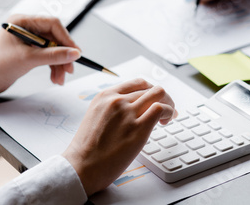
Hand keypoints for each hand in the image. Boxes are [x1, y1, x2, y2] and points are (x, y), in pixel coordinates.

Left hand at [0, 15, 80, 96]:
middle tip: (70, 67)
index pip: (52, 24)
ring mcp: (29, 39)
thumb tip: (74, 53)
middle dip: (63, 55)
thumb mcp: (29, 59)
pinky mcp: (31, 50)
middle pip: (55, 38)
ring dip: (59, 64)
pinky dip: (53, 66)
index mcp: (22, 22)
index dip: (66, 38)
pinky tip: (55, 76)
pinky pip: (49, 55)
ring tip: (60, 77)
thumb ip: (54, 56)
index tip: (75, 52)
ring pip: (53, 49)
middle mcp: (27, 28)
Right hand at [62, 78, 176, 195]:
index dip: (151, 90)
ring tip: (168, 117)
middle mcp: (117, 100)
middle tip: (167, 109)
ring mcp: (127, 113)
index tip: (155, 99)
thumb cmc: (87, 149)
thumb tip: (134, 110)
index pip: (137, 83)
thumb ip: (114, 109)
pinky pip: (160, 108)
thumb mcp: (96, 117)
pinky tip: (166, 121)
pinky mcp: (138, 128)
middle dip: (163, 97)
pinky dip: (169, 111)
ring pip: (158, 93)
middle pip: (150, 88)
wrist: (81, 167)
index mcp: (105, 96)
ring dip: (169, 103)